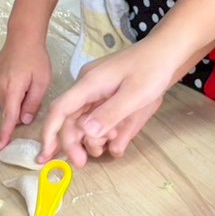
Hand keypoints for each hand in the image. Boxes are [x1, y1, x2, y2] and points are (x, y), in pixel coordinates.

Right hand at [0, 38, 53, 147]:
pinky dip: (12, 94)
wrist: (22, 37)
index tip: (0, 148)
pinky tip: (21, 80)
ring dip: (16, 101)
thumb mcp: (42, 82)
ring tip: (28, 83)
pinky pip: (2, 94)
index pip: (8, 118)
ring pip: (5, 102)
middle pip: (8, 110)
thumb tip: (24, 121)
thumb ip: (33, 103)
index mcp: (12, 90)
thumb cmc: (36, 58)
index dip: (5, 134)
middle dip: (19, 111)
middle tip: (34, 93)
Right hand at [40, 44, 176, 165]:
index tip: (48, 156)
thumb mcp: (134, 95)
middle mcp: (87, 86)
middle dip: (73, 142)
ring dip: (90, 138)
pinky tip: (115, 137)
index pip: (60, 109)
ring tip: (107, 146)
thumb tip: (85, 132)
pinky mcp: (105, 94)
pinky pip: (96, 116)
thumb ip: (110, 114)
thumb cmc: (152, 69)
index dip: (50, 133)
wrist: (166, 52)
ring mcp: (96, 90)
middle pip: (69, 118)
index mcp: (89, 83)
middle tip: (82, 163)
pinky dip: (102, 130)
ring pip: (82, 120)